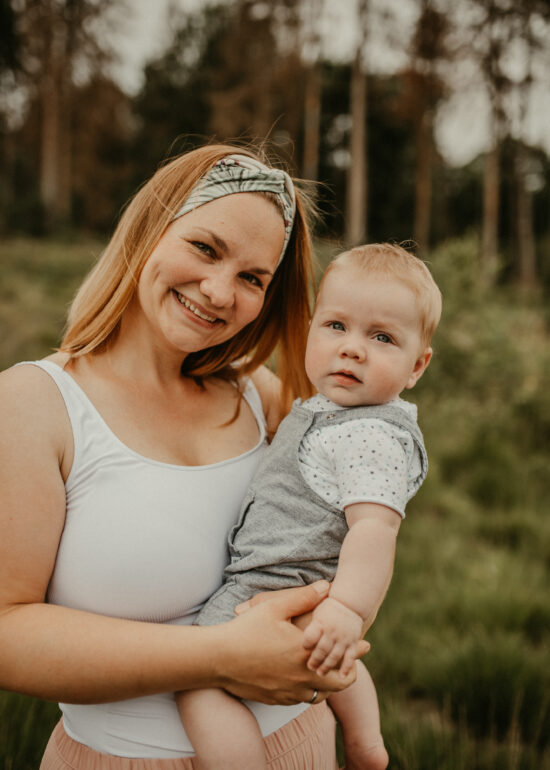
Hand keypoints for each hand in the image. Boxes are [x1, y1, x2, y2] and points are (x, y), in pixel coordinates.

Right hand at [217, 583, 357, 704]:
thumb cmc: (246, 630)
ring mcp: (289, 692)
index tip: (364, 645)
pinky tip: (304, 677)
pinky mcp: (276, 699)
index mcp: (305, 654)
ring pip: (321, 695)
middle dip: (347, 673)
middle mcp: (302, 678)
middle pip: (339, 685)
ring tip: (328, 669)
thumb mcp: (275, 607)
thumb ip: (304, 597)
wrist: (218, 659)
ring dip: (328, 683)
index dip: (356, 653)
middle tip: (348, 662)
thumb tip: (327, 586)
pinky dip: (309, 690)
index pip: (344, 661)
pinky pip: (301, 700)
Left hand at [302, 597, 363, 676]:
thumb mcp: (314, 613)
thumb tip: (289, 635)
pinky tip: (341, 676)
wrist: (349, 602)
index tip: (301, 650)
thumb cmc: (326, 609)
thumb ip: (305, 625)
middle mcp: (332, 631)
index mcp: (320, 622)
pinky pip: (349, 657)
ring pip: (334, 656)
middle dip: (314, 660)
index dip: (305, 645)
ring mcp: (343, 638)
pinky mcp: (353, 643)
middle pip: (321, 649)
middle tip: (309, 667)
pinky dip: (346, 668)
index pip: (310, 637)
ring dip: (327, 666)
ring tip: (320, 673)